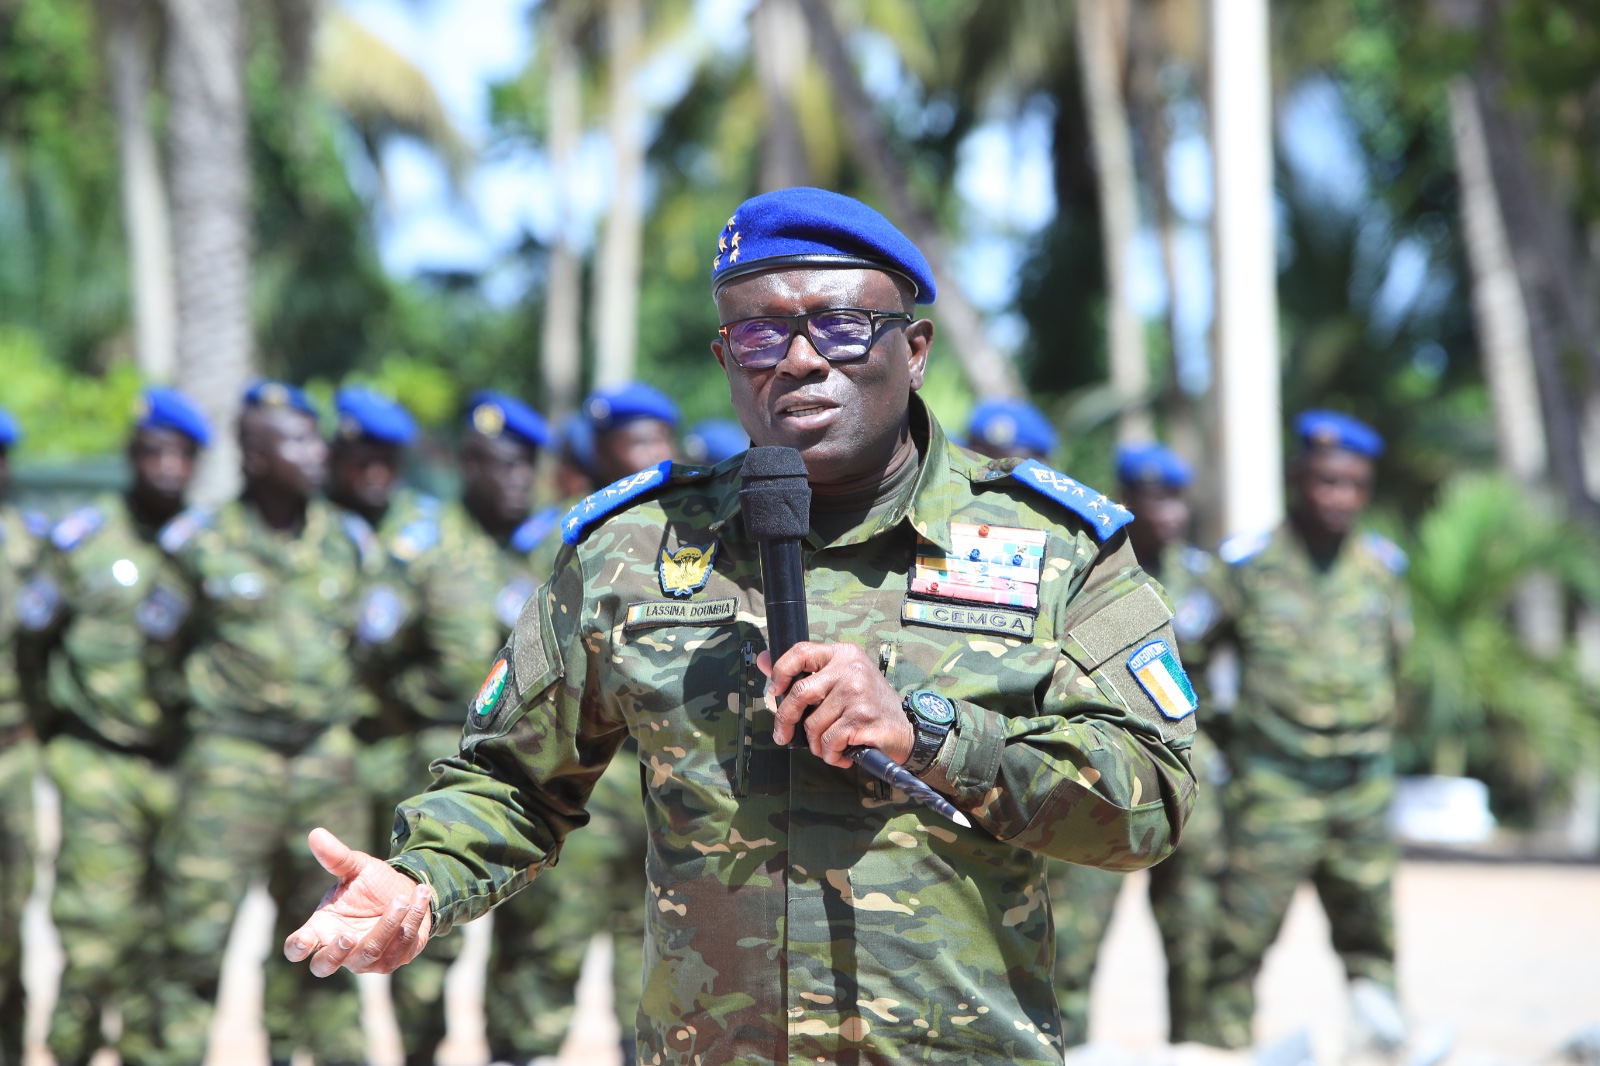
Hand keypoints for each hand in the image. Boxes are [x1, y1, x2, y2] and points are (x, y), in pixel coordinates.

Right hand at [283, 828, 433, 976]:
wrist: (408, 891)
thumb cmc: (374, 883)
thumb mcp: (357, 867)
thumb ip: (337, 857)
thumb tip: (316, 833)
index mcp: (322, 926)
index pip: (298, 947)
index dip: (297, 949)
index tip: (305, 942)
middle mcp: (340, 948)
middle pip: (324, 966)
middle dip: (335, 954)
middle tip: (348, 935)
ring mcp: (364, 959)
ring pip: (369, 954)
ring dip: (387, 926)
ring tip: (401, 899)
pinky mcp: (391, 960)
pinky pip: (399, 949)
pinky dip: (410, 921)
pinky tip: (418, 897)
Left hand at [759, 642, 913, 767]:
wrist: (906, 730)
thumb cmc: (867, 705)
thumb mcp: (839, 680)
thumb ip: (803, 671)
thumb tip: (762, 659)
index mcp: (843, 654)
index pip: (801, 651)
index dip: (780, 671)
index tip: (774, 691)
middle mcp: (850, 669)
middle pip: (800, 693)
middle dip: (785, 719)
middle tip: (783, 735)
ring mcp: (856, 694)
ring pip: (813, 724)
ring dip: (816, 744)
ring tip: (831, 746)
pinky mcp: (861, 719)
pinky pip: (829, 741)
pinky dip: (831, 754)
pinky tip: (843, 754)